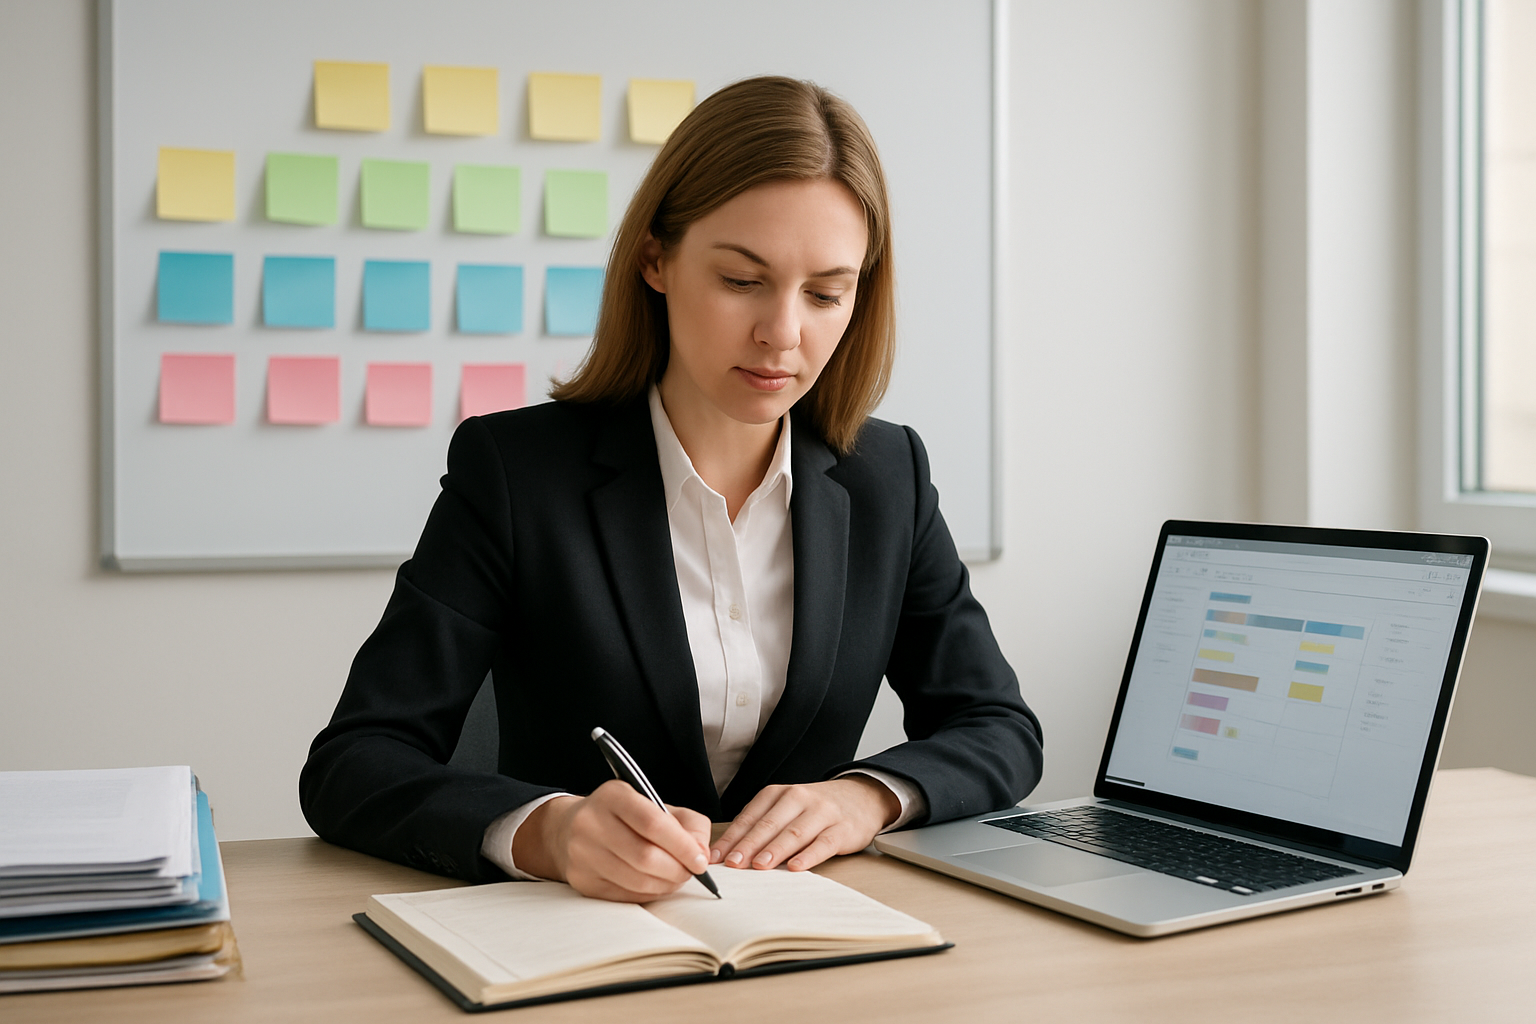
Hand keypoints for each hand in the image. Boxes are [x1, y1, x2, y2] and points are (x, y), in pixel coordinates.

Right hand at [513, 780, 711, 901]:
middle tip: (691, 873)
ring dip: (665, 885)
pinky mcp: (581, 880)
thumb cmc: (623, 817)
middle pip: (644, 856)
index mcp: (613, 796)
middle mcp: (591, 823)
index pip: (652, 822)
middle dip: (677, 869)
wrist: (569, 829)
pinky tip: (656, 885)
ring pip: (636, 880)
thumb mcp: (654, 804)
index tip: (700, 861)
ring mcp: (582, 854)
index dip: (681, 845)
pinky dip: (648, 894)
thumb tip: (702, 854)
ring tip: (675, 878)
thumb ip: (688, 823)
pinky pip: (624, 895)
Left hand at [710, 777, 900, 872]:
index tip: (717, 856)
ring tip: (759, 866)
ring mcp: (822, 813)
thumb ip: (761, 825)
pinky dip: (809, 855)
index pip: (751, 816)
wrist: (862, 797)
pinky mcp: (843, 829)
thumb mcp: (786, 807)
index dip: (733, 837)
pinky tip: (796, 867)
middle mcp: (799, 798)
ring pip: (794, 833)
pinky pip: (824, 843)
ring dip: (775, 850)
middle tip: (734, 863)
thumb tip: (728, 853)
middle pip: (770, 824)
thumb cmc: (815, 808)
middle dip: (749, 845)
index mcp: (780, 794)